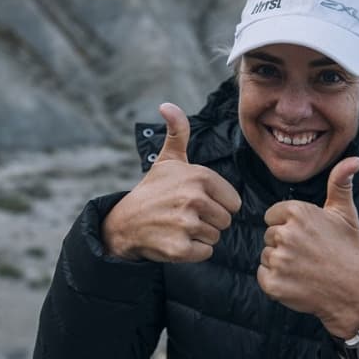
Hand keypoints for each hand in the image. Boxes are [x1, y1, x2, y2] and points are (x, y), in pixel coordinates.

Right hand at [102, 103, 241, 261]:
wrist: (125, 223)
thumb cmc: (153, 190)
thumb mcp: (169, 159)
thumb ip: (178, 132)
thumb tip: (167, 105)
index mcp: (199, 177)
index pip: (234, 202)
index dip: (218, 204)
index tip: (196, 201)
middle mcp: (193, 198)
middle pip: (226, 221)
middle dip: (210, 221)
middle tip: (185, 215)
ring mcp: (186, 224)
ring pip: (215, 237)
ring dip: (200, 236)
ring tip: (178, 226)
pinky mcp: (179, 248)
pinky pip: (205, 252)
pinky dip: (193, 251)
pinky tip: (175, 240)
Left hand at [257, 157, 358, 337]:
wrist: (354, 294)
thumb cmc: (350, 252)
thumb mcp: (346, 214)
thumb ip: (340, 183)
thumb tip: (355, 159)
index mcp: (298, 212)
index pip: (273, 215)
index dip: (289, 226)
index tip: (308, 237)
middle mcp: (285, 234)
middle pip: (269, 235)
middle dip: (285, 244)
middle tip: (309, 254)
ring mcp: (278, 260)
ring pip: (266, 255)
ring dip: (280, 263)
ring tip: (305, 268)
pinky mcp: (273, 283)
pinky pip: (263, 276)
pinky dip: (276, 281)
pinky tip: (297, 282)